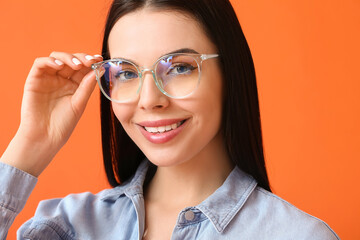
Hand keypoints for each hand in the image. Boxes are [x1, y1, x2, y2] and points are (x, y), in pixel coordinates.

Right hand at [1, 52, 102, 175]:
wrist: (46, 137)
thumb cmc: (63, 124)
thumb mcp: (79, 103)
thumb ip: (87, 86)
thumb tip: (99, 69)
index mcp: (74, 85)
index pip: (83, 68)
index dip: (91, 61)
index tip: (99, 59)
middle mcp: (61, 79)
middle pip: (71, 60)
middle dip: (82, 58)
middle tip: (90, 61)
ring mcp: (48, 78)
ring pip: (57, 58)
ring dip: (68, 58)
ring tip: (77, 65)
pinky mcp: (34, 80)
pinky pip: (40, 64)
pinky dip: (50, 61)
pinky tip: (60, 65)